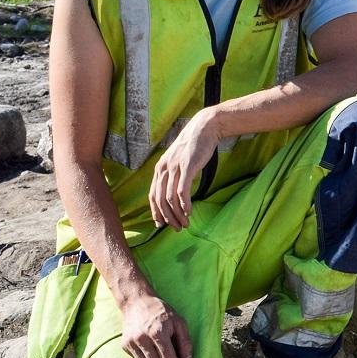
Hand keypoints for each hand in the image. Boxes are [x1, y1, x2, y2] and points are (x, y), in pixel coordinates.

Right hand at [120, 293, 193, 357]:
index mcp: (157, 333)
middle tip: (171, 356)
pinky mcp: (125, 345)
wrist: (137, 302)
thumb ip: (185, 343)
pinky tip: (150, 347)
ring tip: (161, 353)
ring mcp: (131, 342)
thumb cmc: (162, 312)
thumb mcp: (179, 323)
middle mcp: (142, 339)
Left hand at [150, 112, 218, 228]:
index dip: (156, 212)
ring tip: (185, 224)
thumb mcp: (178, 160)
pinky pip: (182, 190)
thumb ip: (174, 174)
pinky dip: (185, 204)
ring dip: (177, 214)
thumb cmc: (193, 146)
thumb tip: (175, 192)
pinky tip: (189, 212)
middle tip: (176, 229)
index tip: (161, 224)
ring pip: (171, 198)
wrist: (204, 129)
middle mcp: (164, 169)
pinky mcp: (187, 167)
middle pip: (160, 199)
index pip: (153, 195)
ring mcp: (175, 167)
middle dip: (167, 217)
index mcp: (160, 169)